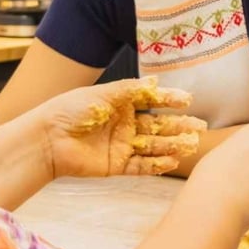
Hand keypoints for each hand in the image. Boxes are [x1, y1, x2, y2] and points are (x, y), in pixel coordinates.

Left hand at [39, 79, 206, 178]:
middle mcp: (125, 124)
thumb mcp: (103, 93)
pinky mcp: (117, 165)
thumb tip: (156, 82)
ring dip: (172, 145)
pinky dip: (157, 164)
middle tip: (200, 127)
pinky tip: (173, 161)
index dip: (170, 100)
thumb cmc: (71, 110)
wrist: (48, 139)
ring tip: (191, 144)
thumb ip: (131, 90)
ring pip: (153, 146)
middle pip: (158, 126)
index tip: (188, 100)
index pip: (152, 101)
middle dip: (179, 126)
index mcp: (122, 104)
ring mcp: (122, 145)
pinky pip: (141, 165)